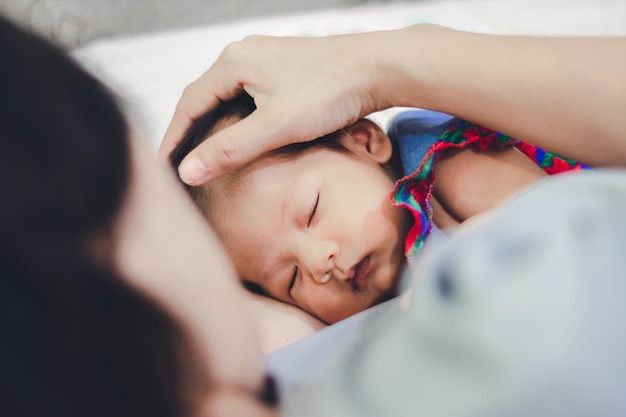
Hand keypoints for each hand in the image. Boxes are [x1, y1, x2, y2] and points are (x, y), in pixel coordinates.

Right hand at [159, 32, 390, 184]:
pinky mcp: (284, 65)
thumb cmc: (330, 92)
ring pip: (225, 95)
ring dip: (211, 124)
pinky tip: (239, 133)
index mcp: (232, 63)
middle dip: (188, 131)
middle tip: (176, 164)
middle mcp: (243, 53)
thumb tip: (187, 172)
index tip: (161, 169)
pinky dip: (235, 116)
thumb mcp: (275, 126)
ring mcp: (264, 57)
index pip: (188, 106)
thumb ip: (230, 150)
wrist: (378, 66)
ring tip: (202, 153)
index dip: (173, 140)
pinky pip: (247, 92)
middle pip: (203, 98)